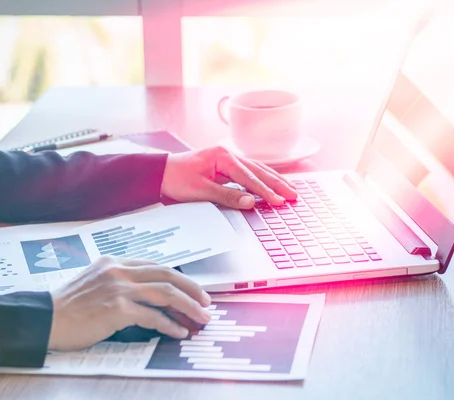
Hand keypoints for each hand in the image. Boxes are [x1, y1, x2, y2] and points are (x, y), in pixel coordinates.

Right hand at [48, 256, 211, 351]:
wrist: (43, 318)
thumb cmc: (68, 306)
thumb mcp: (96, 282)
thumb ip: (121, 282)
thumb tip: (151, 295)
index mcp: (115, 262)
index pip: (156, 266)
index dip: (179, 279)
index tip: (193, 290)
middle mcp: (119, 271)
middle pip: (167, 275)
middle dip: (192, 289)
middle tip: (206, 302)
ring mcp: (118, 288)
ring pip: (165, 293)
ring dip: (188, 307)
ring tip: (201, 318)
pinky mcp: (116, 308)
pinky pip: (152, 316)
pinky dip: (169, 325)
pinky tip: (179, 332)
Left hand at [161, 147, 297, 208]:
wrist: (160, 173)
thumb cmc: (176, 179)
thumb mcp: (200, 191)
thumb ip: (227, 196)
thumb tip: (250, 202)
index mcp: (222, 156)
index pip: (249, 177)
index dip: (265, 191)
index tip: (278, 201)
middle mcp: (228, 154)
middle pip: (258, 170)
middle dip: (277, 184)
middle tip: (293, 195)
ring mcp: (228, 159)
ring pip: (256, 169)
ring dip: (273, 180)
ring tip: (290, 190)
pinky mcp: (226, 166)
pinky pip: (249, 172)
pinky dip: (262, 179)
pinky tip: (272, 184)